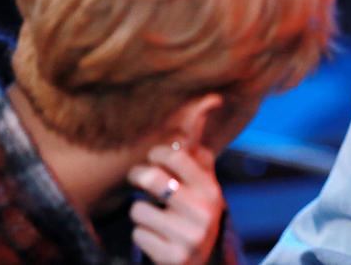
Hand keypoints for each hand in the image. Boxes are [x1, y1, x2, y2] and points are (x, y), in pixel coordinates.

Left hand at [127, 144, 224, 264]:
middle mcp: (203, 214)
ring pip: (139, 209)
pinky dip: (142, 234)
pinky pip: (138, 234)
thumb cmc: (195, 212)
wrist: (199, 263)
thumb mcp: (204, 184)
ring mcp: (189, 238)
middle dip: (138, 175)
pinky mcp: (173, 257)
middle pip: (152, 178)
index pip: (176, 156)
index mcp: (212, 190)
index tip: (154, 158)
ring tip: (154, 215)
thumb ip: (198, 151)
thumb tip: (209, 101)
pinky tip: (156, 236)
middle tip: (139, 177)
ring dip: (140, 211)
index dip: (158, 153)